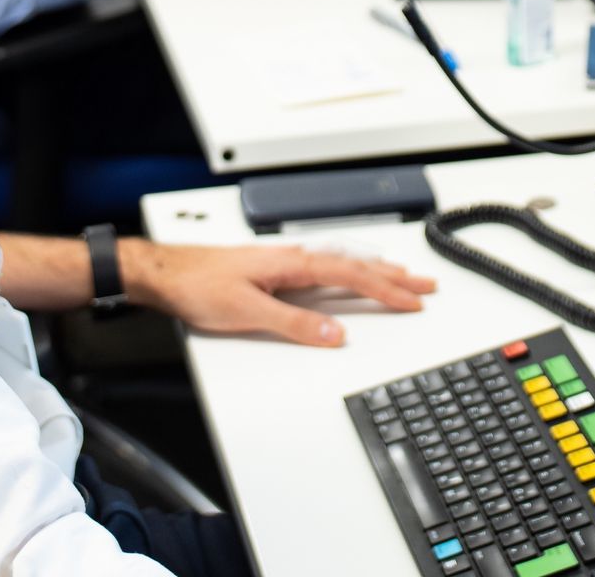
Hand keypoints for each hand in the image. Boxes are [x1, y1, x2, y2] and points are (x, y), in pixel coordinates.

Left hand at [122, 240, 436, 345]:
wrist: (167, 273)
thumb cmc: (199, 287)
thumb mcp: (248, 313)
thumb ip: (295, 325)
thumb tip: (335, 335)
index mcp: (294, 265)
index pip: (353, 277)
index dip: (386, 290)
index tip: (414, 301)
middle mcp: (295, 259)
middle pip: (356, 266)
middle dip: (394, 277)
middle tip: (426, 285)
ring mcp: (287, 263)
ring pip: (344, 264)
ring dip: (377, 271)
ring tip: (402, 276)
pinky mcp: (277, 271)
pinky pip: (328, 267)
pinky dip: (352, 270)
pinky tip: (353, 272)